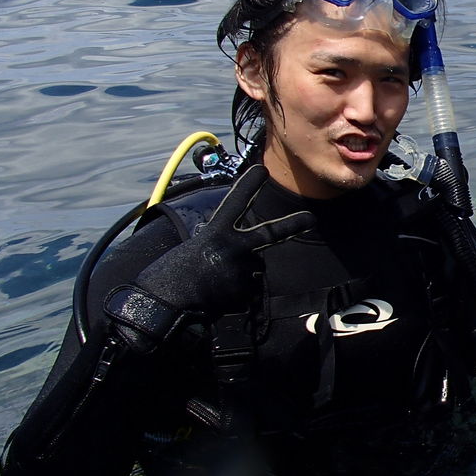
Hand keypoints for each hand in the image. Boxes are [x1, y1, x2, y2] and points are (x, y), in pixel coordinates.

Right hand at [104, 165, 314, 350]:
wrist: (164, 307)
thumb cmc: (170, 277)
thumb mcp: (193, 249)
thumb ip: (219, 246)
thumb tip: (240, 256)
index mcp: (215, 233)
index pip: (235, 203)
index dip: (249, 185)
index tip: (263, 168)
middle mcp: (234, 249)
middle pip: (270, 234)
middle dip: (293, 225)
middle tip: (312, 219)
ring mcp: (243, 272)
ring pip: (251, 271)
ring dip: (237, 277)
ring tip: (211, 285)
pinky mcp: (246, 295)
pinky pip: (246, 293)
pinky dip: (233, 297)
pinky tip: (215, 300)